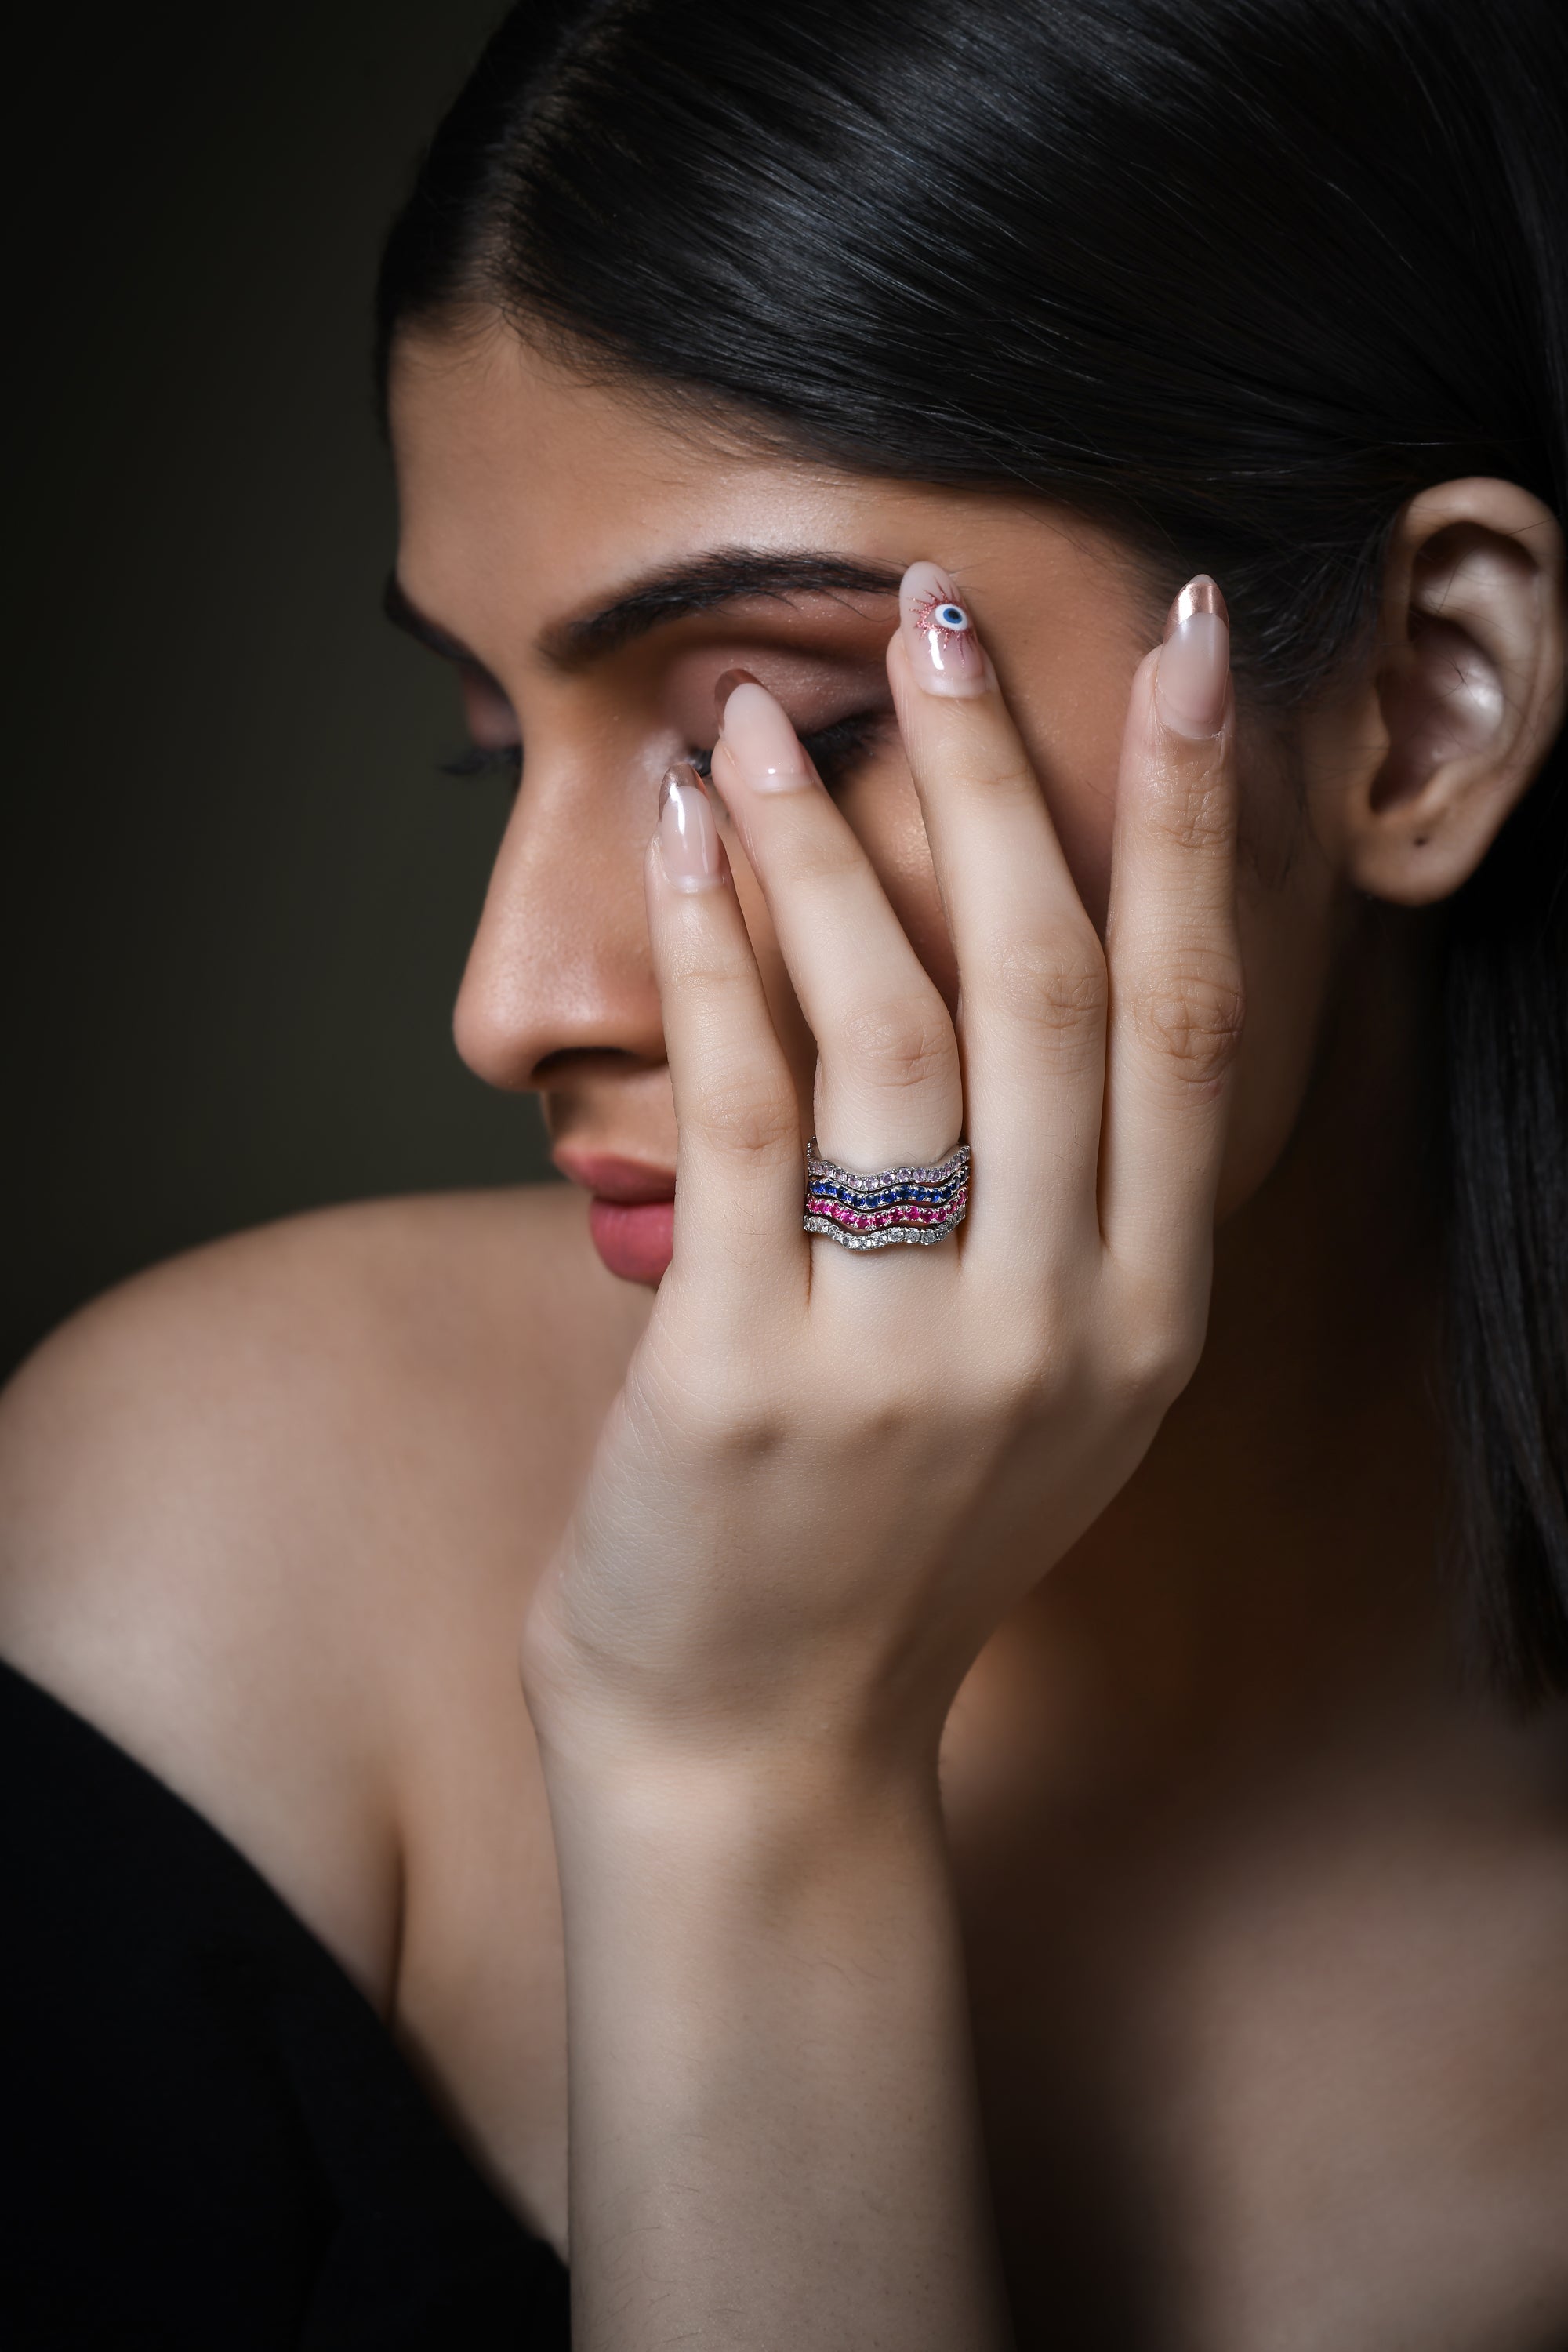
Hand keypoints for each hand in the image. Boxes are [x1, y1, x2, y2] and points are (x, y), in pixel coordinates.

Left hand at [520, 563, 1241, 1782]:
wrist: (763, 1744)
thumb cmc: (891, 1543)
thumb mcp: (1039, 1389)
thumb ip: (1067, 1211)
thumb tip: (1029, 962)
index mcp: (1147, 1316)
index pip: (1198, 1022)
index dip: (1196, 823)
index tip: (1190, 655)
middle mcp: (1058, 1327)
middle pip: (1052, 990)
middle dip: (1006, 777)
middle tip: (945, 616)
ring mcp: (906, 1358)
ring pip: (889, 1023)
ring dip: (827, 838)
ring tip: (763, 707)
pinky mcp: (746, 1377)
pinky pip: (741, 1111)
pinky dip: (713, 951)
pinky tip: (680, 840)